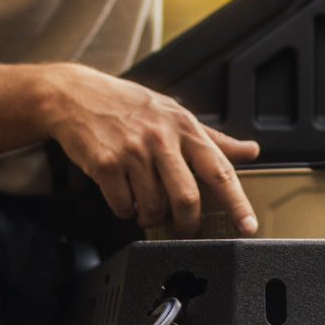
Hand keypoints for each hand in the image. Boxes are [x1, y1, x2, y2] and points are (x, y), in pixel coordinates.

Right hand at [43, 64, 259, 236]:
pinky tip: (124, 195)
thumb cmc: (128, 106)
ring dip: (151, 216)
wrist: (74, 95)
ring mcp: (133, 151)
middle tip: (184, 229)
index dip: (237, 203)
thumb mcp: (175, 113)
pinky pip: (124, 207)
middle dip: (188, 224)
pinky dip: (126, 210)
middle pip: (187, 199)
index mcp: (184, 127)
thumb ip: (213, 138)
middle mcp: (161, 138)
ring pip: (154, 208)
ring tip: (146, 204)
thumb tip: (250, 151)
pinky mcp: (106, 164)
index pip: (220, 170)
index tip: (248, 225)